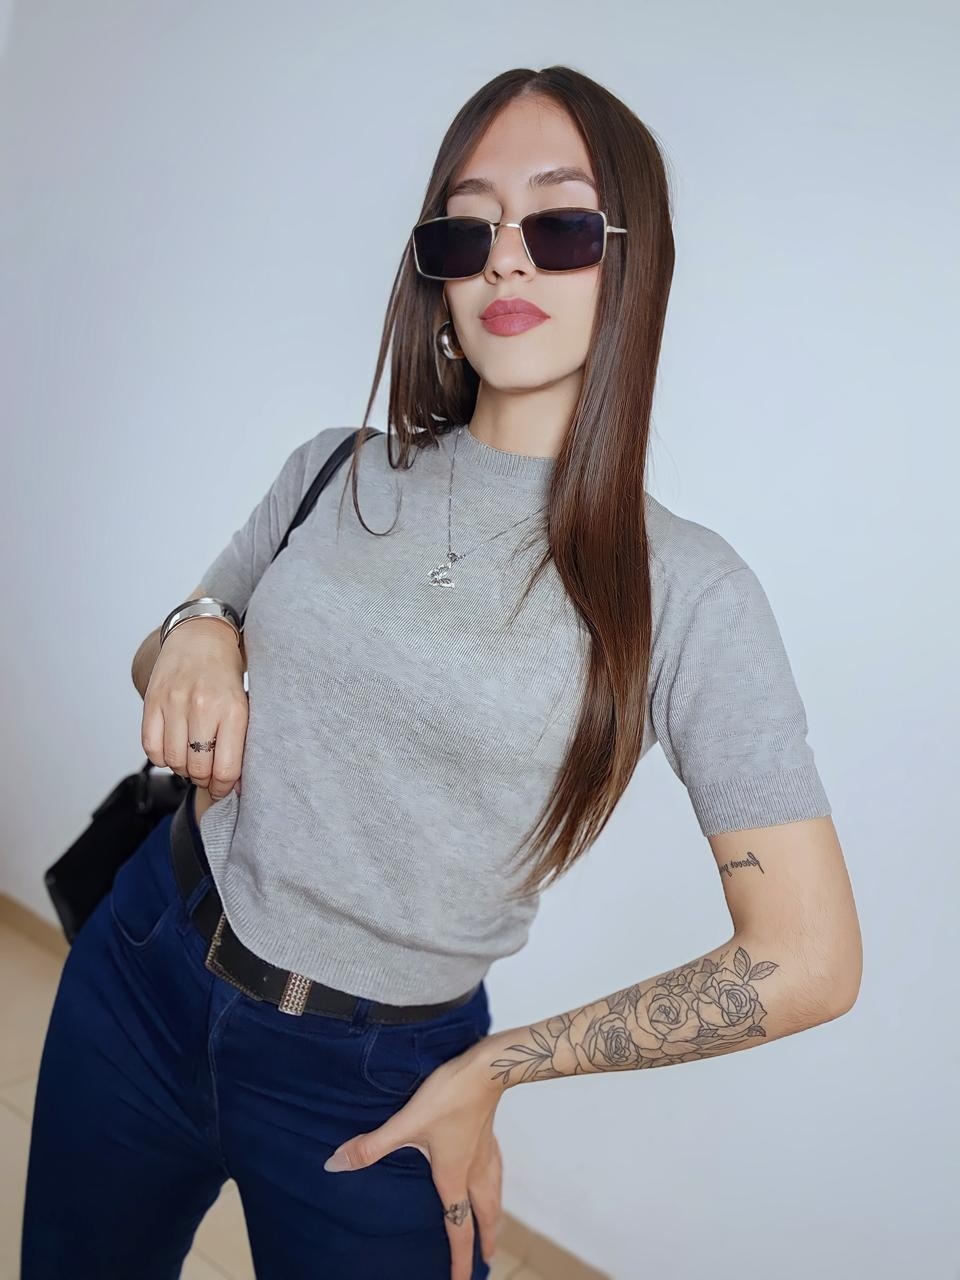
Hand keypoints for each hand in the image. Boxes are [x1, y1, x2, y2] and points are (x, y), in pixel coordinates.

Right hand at [142, 618, 247, 799]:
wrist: (202, 635)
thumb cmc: (227, 674)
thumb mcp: (245, 704)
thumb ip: (240, 741)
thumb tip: (235, 785)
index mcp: (233, 709)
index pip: (226, 768)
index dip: (223, 787)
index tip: (222, 789)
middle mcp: (203, 706)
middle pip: (197, 768)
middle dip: (203, 780)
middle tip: (206, 776)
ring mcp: (174, 702)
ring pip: (173, 760)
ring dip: (181, 769)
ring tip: (190, 761)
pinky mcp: (153, 700)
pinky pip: (150, 746)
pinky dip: (160, 757)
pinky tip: (172, 750)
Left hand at [323, 1038, 505, 1278]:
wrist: (487, 1069)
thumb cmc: (448, 1096)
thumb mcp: (406, 1123)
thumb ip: (371, 1146)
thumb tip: (336, 1163)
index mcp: (454, 1177)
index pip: (459, 1228)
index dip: (461, 1259)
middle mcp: (474, 1171)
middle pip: (484, 1216)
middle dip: (485, 1241)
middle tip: (487, 1259)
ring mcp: (485, 1153)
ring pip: (494, 1195)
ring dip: (494, 1216)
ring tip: (493, 1226)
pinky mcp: (489, 1134)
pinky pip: (496, 1172)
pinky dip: (495, 1186)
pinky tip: (490, 1175)